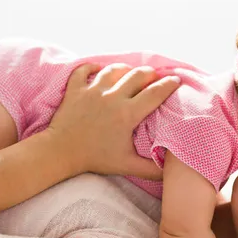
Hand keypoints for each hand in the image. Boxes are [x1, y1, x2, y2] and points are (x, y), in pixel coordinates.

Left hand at [47, 63, 180, 178]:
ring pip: (113, 70)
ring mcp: (92, 91)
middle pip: (137, 75)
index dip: (169, 85)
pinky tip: (97, 69)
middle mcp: (112, 97)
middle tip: (155, 76)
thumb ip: (151, 169)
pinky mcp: (75, 90)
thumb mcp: (127, 166)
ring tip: (130, 72)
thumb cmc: (95, 159)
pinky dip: (91, 67)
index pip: (154, 93)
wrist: (61, 152)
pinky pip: (84, 70)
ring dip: (125, 69)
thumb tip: (169, 171)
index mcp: (127, 114)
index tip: (176, 81)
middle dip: (150, 73)